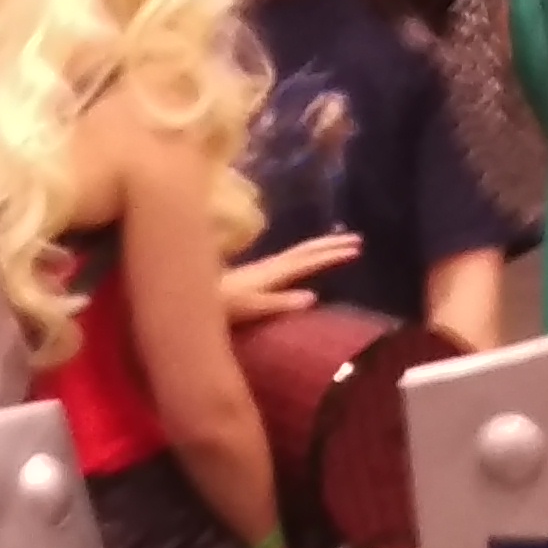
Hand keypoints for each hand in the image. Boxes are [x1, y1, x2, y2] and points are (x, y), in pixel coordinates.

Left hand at [223, 232, 360, 322]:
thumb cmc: (221, 307)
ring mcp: (263, 268)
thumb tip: (313, 297)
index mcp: (273, 273)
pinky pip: (291, 259)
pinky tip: (305, 260)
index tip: (356, 249)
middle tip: (357, 239)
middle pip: (306, 250)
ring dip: (320, 247)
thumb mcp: (252, 307)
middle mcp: (270, 266)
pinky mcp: (257, 273)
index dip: (332, 255)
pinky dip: (306, 255)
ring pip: (298, 252)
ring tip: (338, 244)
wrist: (190, 297)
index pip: (309, 260)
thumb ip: (280, 302)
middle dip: (331, 244)